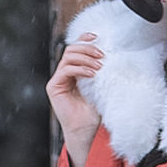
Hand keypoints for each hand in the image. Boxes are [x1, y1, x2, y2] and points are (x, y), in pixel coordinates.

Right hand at [46, 35, 98, 166]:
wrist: (86, 131)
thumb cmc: (93, 112)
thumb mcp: (100, 87)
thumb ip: (100, 71)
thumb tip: (112, 54)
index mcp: (74, 71)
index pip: (76, 48)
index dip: (84, 39)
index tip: (97, 36)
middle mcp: (64, 73)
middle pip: (71, 49)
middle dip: (87, 48)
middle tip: (101, 55)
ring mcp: (58, 79)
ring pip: (68, 56)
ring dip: (85, 58)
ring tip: (98, 66)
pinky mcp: (54, 87)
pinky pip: (66, 69)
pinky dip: (80, 68)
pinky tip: (92, 74)